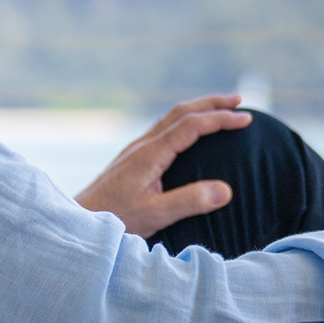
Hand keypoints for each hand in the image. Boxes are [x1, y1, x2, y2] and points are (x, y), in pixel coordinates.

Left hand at [75, 94, 252, 236]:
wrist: (77, 221)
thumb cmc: (113, 220)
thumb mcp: (155, 215)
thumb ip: (190, 201)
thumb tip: (226, 190)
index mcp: (150, 153)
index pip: (192, 125)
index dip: (221, 119)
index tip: (246, 119)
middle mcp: (143, 145)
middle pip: (181, 112)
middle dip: (212, 103)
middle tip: (239, 101)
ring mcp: (135, 150)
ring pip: (171, 118)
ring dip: (198, 109)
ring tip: (220, 110)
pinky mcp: (131, 159)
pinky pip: (163, 129)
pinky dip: (185, 121)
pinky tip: (188, 133)